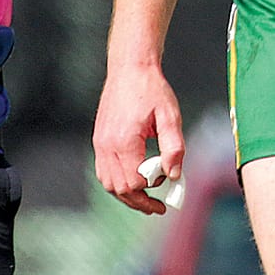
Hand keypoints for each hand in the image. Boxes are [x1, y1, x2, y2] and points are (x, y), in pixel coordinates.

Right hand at [93, 63, 185, 215]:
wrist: (130, 68)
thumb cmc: (151, 89)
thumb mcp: (170, 116)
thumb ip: (174, 147)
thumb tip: (174, 175)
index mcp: (124, 141)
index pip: (135, 183)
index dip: (153, 189)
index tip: (168, 180)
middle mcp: (107, 145)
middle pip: (119, 189)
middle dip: (139, 202)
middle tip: (158, 207)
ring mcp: (100, 143)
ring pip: (108, 183)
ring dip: (126, 195)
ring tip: (146, 199)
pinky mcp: (99, 140)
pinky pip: (104, 171)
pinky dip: (117, 182)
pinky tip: (133, 181)